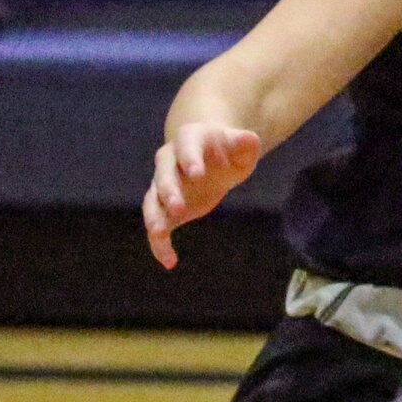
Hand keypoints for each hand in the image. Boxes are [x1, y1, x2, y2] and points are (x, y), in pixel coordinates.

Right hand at [144, 123, 262, 267]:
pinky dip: (160, 244)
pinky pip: (158, 226)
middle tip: (177, 207)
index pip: (186, 147)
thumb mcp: (243, 145)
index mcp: (189, 140)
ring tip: (158, 233)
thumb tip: (248, 140)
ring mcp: (164, 185)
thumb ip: (245, 142)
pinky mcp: (165, 208)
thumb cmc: (229, 149)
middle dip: (169, 191)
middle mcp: (169, 162)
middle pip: (163, 176)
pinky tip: (169, 261)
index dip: (190, 159)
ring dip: (154, 216)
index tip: (197, 173)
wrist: (213, 158)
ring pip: (152, 201)